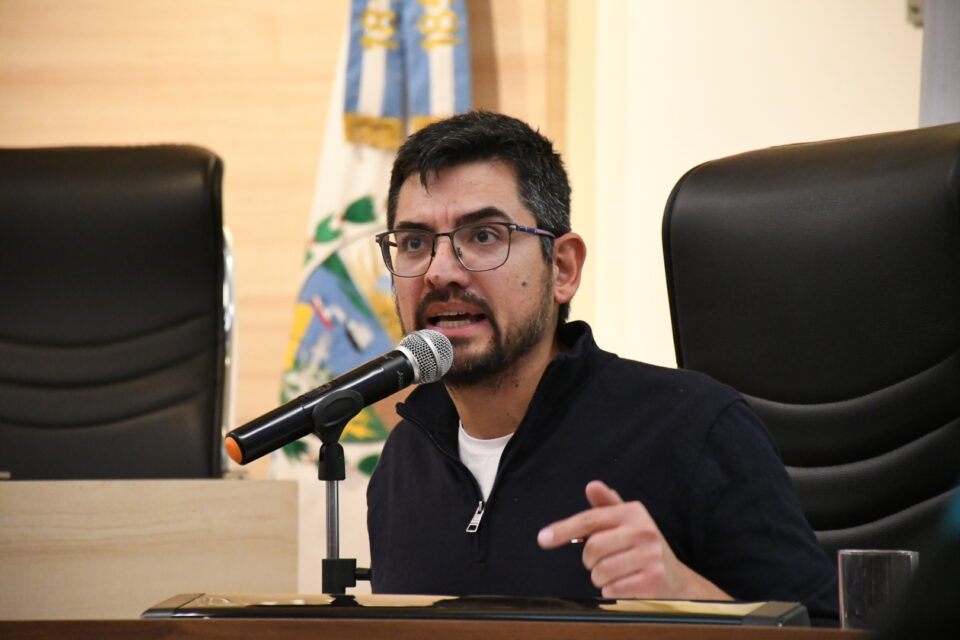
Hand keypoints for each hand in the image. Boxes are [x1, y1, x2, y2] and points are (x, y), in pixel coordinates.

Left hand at [537, 480, 729, 599]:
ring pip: (600, 572)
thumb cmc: (644, 548)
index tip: (543, 539)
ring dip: (601, 579)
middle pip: (592, 549)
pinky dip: (612, 592)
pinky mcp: (652, 581)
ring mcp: (650, 556)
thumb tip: (592, 486)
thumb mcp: (629, 522)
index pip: (590, 520)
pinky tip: (627, 586)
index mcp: (633, 513)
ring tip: (618, 574)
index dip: (563, 529)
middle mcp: (644, 531)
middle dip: (590, 561)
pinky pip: (612, 590)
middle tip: (605, 561)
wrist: (677, 580)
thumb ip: (608, 505)